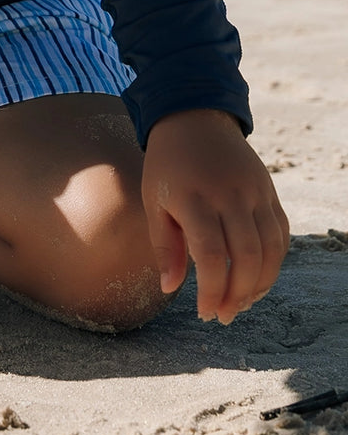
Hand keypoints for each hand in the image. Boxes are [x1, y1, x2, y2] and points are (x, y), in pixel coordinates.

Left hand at [142, 109, 289, 323]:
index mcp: (194, 198)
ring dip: (260, 284)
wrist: (194, 119)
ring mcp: (254, 191)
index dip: (212, 290)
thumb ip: (164, 246)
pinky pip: (281, 233)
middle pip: (246, 256)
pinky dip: (274, 262)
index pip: (211, 255)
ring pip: (270, 248)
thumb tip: (170, 288)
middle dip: (238, 294)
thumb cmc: (167, 165)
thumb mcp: (153, 200)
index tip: (205, 313)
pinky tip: (258, 280)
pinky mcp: (269, 190)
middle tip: (224, 315)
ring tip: (241, 303)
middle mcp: (229, 194)